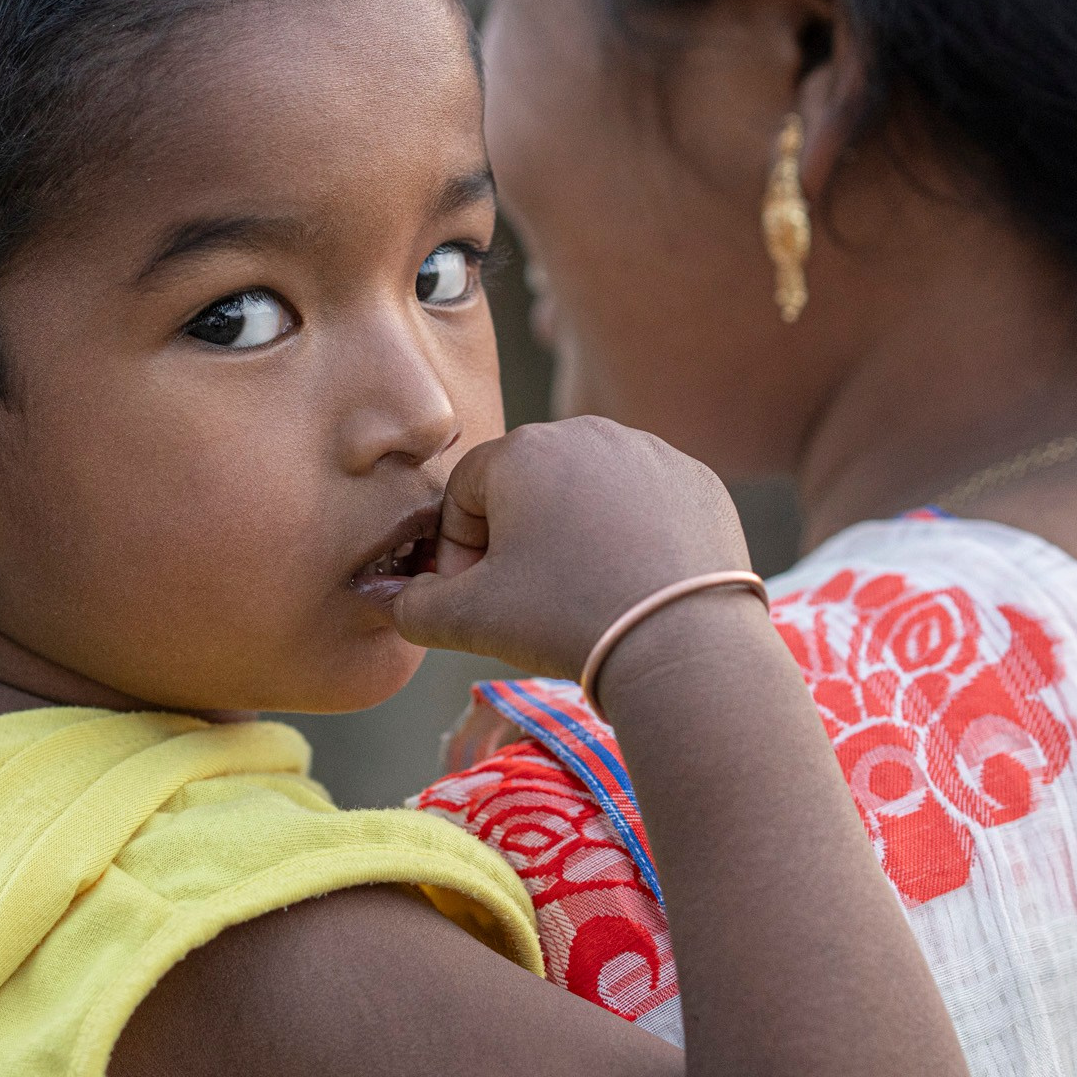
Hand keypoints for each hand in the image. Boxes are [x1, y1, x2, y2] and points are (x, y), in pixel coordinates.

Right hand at [392, 418, 753, 677]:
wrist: (681, 644)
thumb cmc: (565, 620)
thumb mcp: (468, 621)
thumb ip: (410, 605)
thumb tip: (381, 595)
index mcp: (522, 450)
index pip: (464, 492)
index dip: (457, 550)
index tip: (474, 598)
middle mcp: (587, 433)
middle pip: (526, 487)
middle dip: (515, 540)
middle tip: (526, 601)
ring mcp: (649, 453)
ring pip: (587, 493)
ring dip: (572, 537)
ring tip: (582, 596)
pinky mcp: (696, 482)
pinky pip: (644, 504)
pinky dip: (631, 538)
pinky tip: (631, 586)